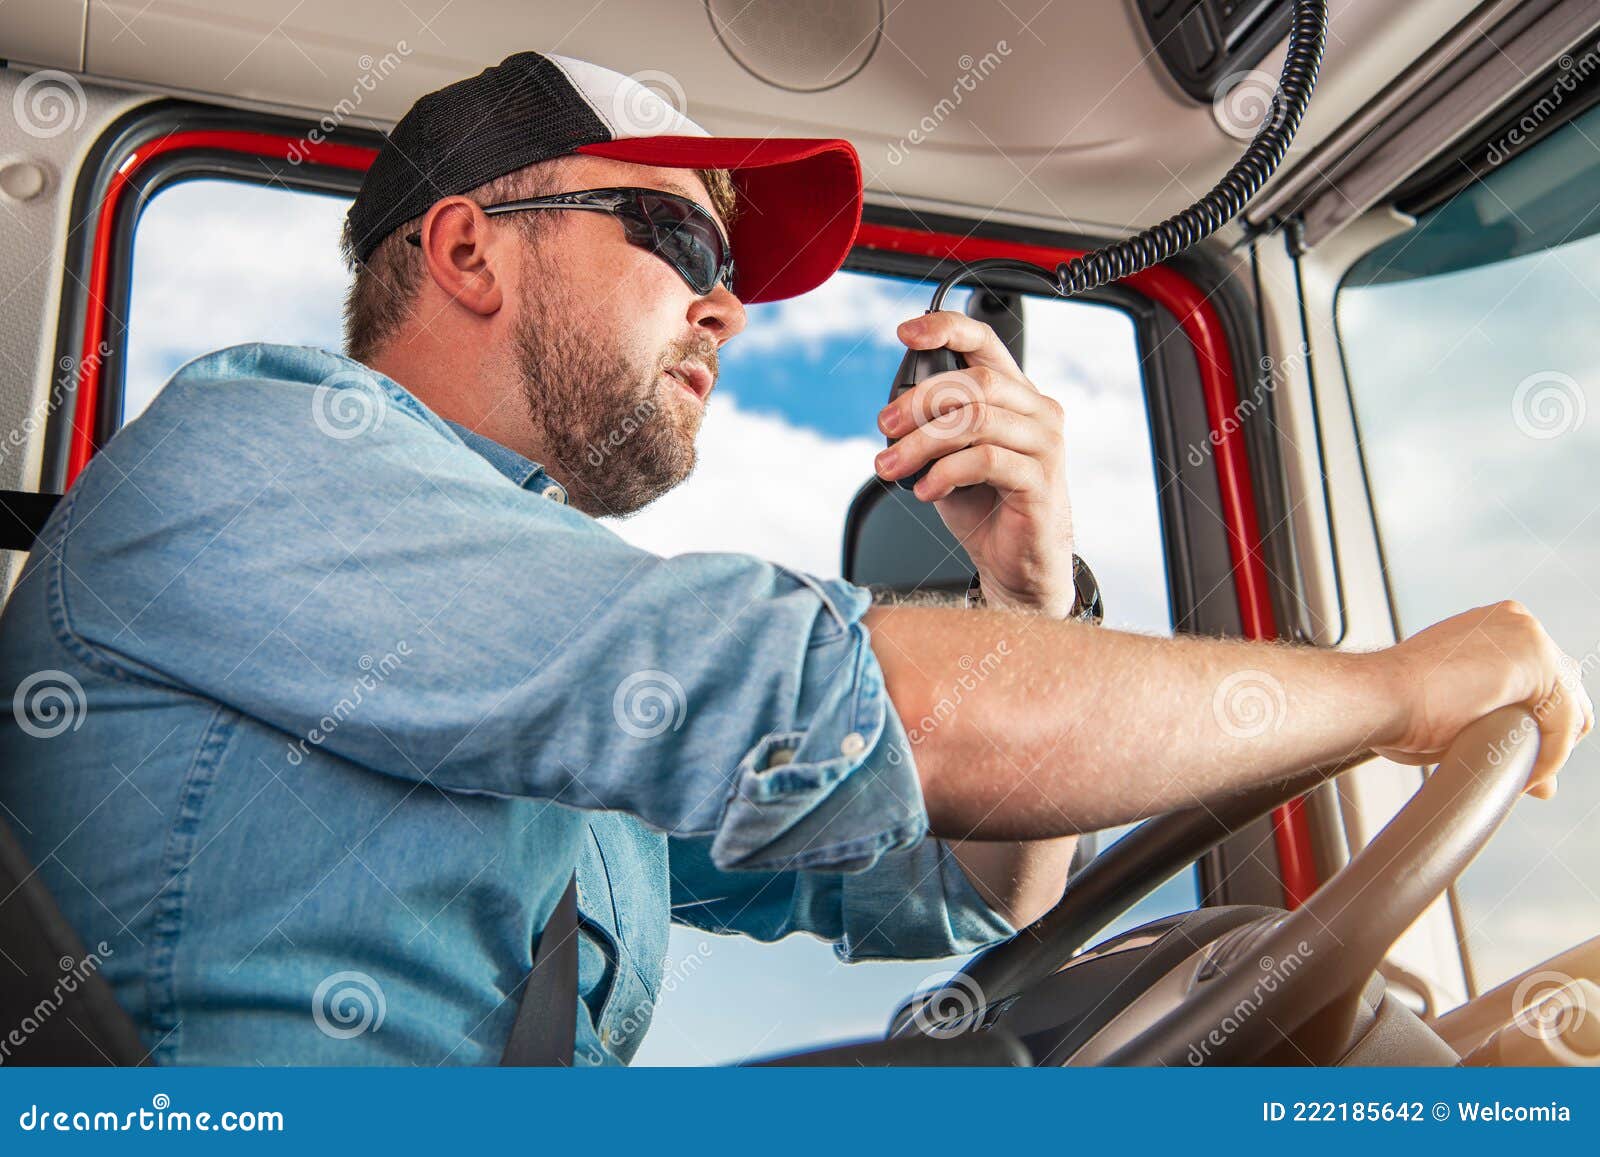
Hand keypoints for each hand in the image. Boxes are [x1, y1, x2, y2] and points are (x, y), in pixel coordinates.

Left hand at [874, 311, 1075, 616]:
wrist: (1018, 564)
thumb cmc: (986, 507)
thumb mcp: (949, 457)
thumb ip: (933, 427)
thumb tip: (893, 413)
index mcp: (1014, 395)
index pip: (985, 342)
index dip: (946, 329)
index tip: (906, 334)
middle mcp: (1036, 411)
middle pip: (974, 383)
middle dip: (919, 401)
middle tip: (885, 427)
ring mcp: (1044, 444)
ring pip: (975, 421)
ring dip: (922, 443)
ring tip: (892, 467)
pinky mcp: (1040, 479)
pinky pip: (985, 460)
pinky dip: (945, 473)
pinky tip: (925, 491)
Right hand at [1375, 601, 1593, 797]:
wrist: (1378, 697)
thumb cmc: (1397, 707)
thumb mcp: (1461, 716)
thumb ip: (1501, 730)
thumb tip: (1542, 779)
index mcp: (1495, 628)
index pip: (1544, 683)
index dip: (1537, 728)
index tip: (1519, 760)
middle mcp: (1518, 624)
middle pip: (1566, 693)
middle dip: (1550, 740)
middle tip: (1527, 775)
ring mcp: (1529, 638)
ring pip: (1570, 711)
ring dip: (1548, 751)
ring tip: (1520, 776)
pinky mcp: (1537, 662)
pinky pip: (1564, 725)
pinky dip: (1549, 758)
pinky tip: (1524, 776)